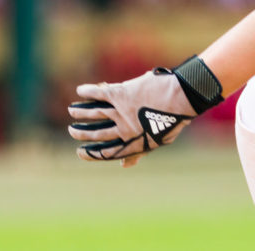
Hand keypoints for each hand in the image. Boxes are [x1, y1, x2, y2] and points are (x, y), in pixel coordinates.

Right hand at [68, 56, 223, 166]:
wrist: (182, 97)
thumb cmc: (173, 119)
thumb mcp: (157, 140)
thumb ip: (138, 152)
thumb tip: (125, 165)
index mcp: (132, 143)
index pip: (105, 153)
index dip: (91, 154)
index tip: (80, 152)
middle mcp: (122, 129)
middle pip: (95, 133)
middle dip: (82, 132)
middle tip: (72, 130)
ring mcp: (120, 111)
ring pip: (93, 113)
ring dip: (81, 113)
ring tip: (72, 112)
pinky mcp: (121, 93)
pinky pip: (99, 93)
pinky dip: (88, 92)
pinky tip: (80, 90)